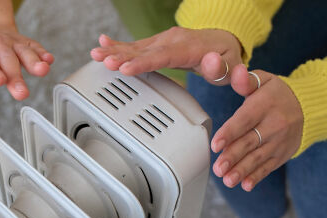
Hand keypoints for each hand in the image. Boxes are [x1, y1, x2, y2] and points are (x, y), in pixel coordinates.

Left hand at [0, 23, 53, 99]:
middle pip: (7, 60)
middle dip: (15, 76)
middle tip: (22, 93)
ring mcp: (13, 44)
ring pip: (24, 51)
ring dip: (34, 61)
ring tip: (42, 71)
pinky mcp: (26, 44)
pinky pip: (35, 47)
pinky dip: (43, 54)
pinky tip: (49, 60)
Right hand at [90, 27, 241, 83]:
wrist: (223, 41)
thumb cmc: (226, 58)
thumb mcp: (231, 66)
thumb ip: (221, 67)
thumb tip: (210, 62)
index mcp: (189, 48)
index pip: (163, 56)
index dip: (144, 63)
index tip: (127, 68)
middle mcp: (174, 40)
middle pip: (145, 50)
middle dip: (123, 56)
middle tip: (104, 62)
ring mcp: (164, 40)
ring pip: (137, 46)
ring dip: (115, 50)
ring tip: (95, 53)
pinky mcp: (158, 43)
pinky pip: (137, 44)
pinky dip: (119, 44)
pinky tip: (103, 42)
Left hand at [211, 65, 303, 191]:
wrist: (311, 106)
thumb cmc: (277, 94)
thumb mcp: (264, 80)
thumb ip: (246, 81)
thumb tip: (237, 73)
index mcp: (265, 104)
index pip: (245, 120)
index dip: (229, 133)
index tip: (215, 145)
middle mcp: (274, 124)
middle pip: (250, 142)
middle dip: (233, 157)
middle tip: (218, 168)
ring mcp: (279, 141)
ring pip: (258, 158)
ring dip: (242, 171)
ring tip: (228, 180)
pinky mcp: (283, 154)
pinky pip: (269, 167)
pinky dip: (257, 176)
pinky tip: (246, 185)